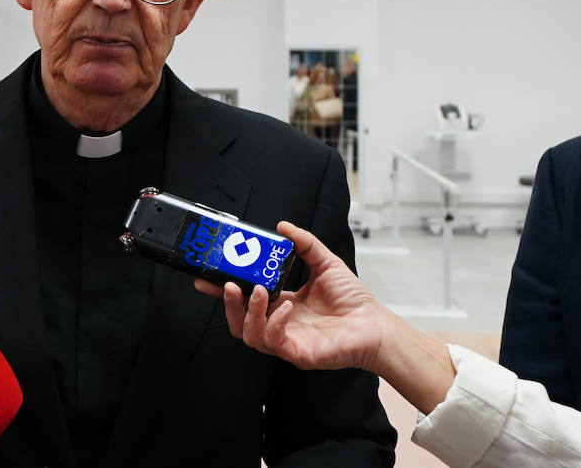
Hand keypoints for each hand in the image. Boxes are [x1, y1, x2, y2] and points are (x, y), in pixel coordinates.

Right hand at [193, 221, 386, 372]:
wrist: (375, 324)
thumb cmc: (352, 299)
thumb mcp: (324, 263)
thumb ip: (304, 244)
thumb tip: (282, 226)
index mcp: (279, 305)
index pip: (244, 300)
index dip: (222, 291)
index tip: (206, 277)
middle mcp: (278, 325)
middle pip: (238, 322)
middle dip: (228, 304)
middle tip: (229, 285)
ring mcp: (286, 342)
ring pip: (249, 335)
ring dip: (248, 312)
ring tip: (258, 291)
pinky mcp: (297, 354)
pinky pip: (274, 342)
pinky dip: (274, 323)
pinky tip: (285, 307)